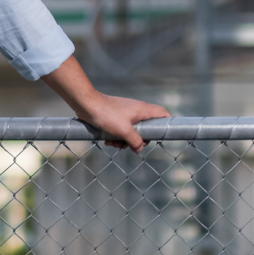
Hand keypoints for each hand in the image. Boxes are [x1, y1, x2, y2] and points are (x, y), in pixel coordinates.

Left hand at [39, 55, 170, 150]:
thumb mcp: (124, 131)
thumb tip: (140, 149)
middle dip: (137, 140)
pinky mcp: (115, 117)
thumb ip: (135, 141)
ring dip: (124, 141)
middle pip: (146, 128)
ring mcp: (126, 114)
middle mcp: (136, 111)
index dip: (166, 124)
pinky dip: (116, 136)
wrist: (87, 105)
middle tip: (130, 145)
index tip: (161, 136)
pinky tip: (107, 140)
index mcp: (143, 110)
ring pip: (132, 131)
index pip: (162, 114)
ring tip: (114, 143)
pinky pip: (121, 130)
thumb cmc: (107, 115)